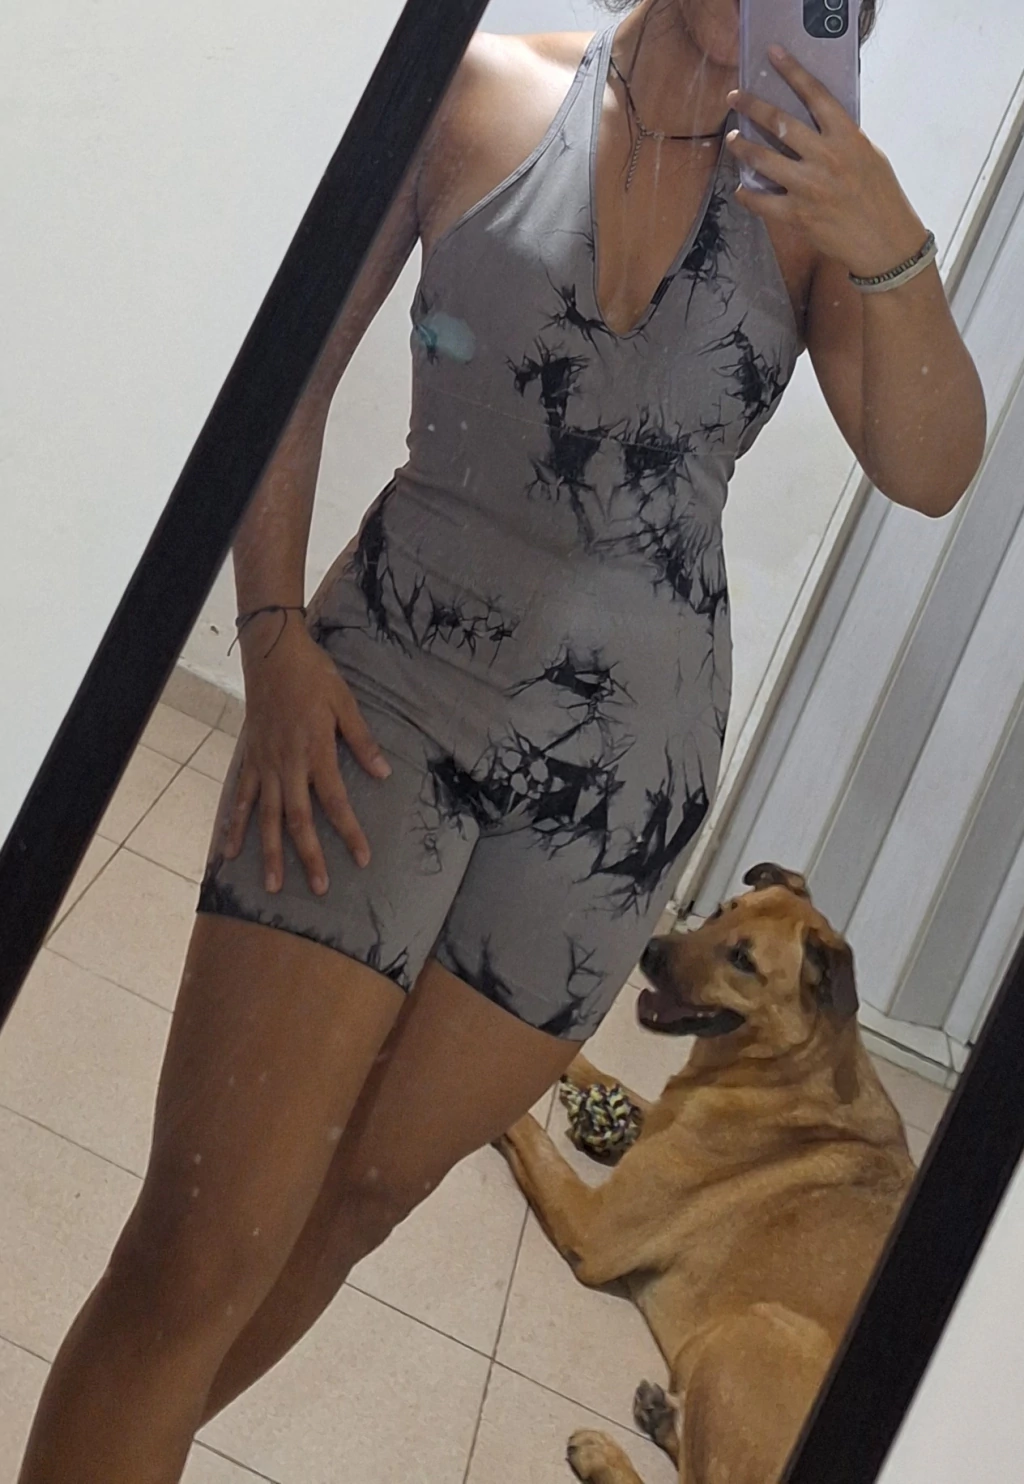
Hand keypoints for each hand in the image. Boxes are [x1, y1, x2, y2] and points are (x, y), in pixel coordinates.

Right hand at [223, 617, 390, 894]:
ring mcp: (264, 765)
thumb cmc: (313, 676)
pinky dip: (235, 826)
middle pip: (298, 820)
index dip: (349, 832)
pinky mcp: (249, 760)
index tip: (362, 858)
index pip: (336, 801)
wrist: (272, 654)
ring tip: (271, 886)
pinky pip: (241, 799)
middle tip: (319, 888)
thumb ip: (362, 741)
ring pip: (266, 817)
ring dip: (269, 853)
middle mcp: (287, 765)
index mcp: (315, 751)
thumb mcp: (345, 703)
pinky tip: (228, 853)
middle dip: (309, 856)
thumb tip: (384, 773)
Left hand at [726, 47, 926, 278]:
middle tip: (734, 98)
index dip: (792, 71)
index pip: (815, 95)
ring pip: (764, 160)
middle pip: (780, 122)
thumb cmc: (880, 196)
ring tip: (732, 139)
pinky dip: (747, 195)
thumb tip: (813, 126)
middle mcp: (826, 157)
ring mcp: (810, 187)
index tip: (773, 55)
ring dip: (743, 148)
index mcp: (847, 137)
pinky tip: (741, 189)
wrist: (885, 242)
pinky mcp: (798, 216)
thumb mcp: (868, 155)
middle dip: (752, 107)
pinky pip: (761, 202)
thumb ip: (841, 139)